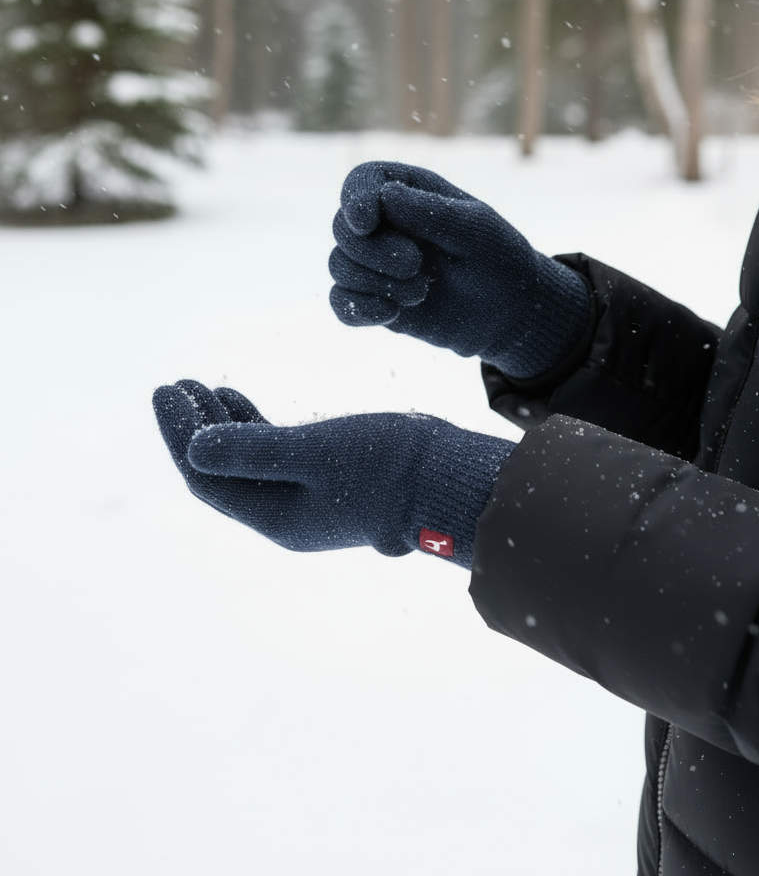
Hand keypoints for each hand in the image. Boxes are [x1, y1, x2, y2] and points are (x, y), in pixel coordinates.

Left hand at [152, 379, 512, 566]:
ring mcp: (305, 496)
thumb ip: (253, 450)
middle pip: (220, 471)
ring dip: (218, 422)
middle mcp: (285, 513)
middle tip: (173, 384)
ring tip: (197, 386)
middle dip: (192, 427)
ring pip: (244, 459)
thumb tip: (192, 449)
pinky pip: (270, 452)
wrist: (449, 476)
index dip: (180, 435)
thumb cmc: (389, 464)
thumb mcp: (316, 452)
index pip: (207, 478)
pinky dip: (248, 424)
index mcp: (277, 518)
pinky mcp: (325, 476)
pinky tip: (234, 398)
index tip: (166, 391)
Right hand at [329, 161, 589, 378]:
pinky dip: (359, 309)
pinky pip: (341, 303)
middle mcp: (384, 225)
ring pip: (339, 265)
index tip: (366, 222)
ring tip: (420, 292)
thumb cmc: (498, 260)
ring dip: (376, 282)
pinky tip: (392, 313)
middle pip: (343, 227)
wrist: (509, 315)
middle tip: (415, 265)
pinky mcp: (374, 300)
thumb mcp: (477, 230)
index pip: (362, 182)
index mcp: (408, 192)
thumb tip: (385, 195)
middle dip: (373, 250)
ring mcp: (375, 264)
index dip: (355, 199)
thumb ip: (433, 212)